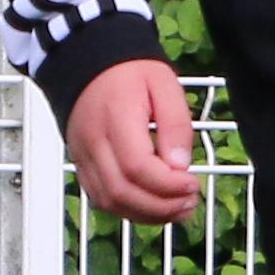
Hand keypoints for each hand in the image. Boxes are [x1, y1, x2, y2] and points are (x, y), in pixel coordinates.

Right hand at [65, 54, 203, 226]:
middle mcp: (93, 142)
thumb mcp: (164, 84)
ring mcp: (82, 155)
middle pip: (121, 191)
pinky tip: (154, 207)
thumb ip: (175, 124)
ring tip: (178, 209)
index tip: (194, 184)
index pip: (137, 167)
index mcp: (116, 119)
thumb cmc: (129, 70)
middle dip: (160, 206)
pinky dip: (128, 210)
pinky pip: (100, 197)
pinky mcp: (81, 163)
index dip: (168, 185)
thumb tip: (180, 166)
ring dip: (146, 214)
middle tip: (190, 202)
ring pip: (109, 201)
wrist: (87, 60)